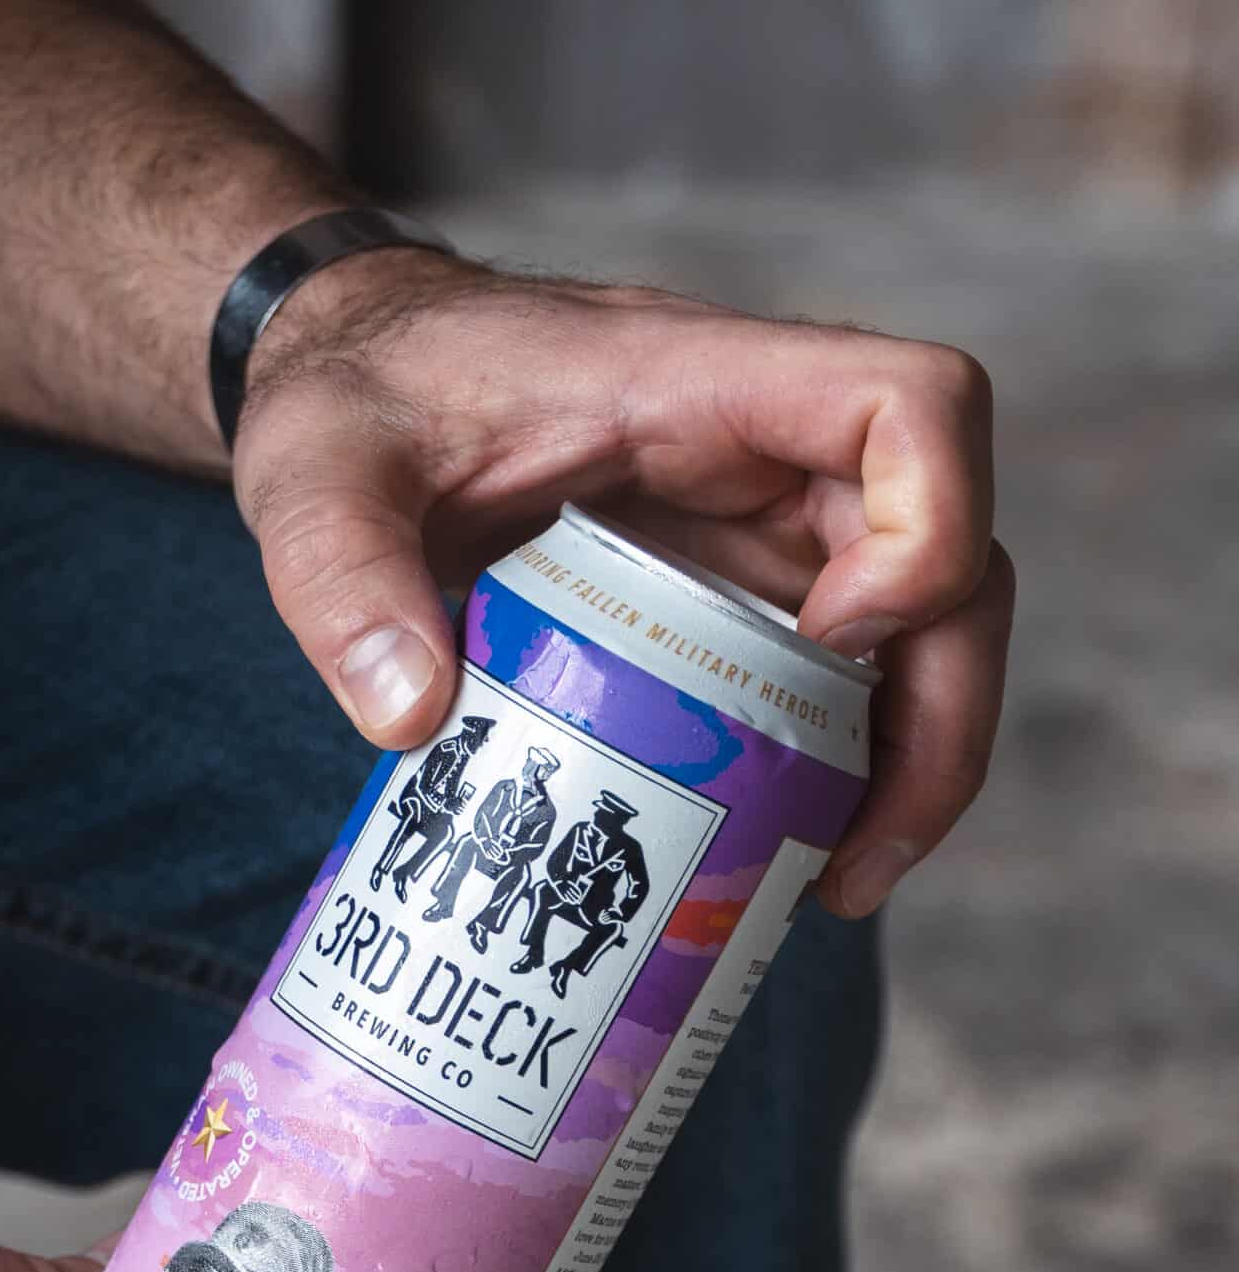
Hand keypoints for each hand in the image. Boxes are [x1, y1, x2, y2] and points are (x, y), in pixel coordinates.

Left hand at [232, 251, 1013, 919]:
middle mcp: (763, 451)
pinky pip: (835, 673)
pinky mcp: (729, 593)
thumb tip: (408, 717)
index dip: (925, 524)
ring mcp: (756, 526)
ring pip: (917, 628)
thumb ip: (343, 580)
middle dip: (941, 713)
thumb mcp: (315, 478)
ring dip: (909, 761)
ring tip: (837, 888)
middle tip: (858, 862)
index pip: (909, 402)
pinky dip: (837, 765)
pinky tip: (782, 859)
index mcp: (699, 383)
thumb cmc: (351, 398)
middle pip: (955, 554)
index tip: (831, 638)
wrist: (348, 384)